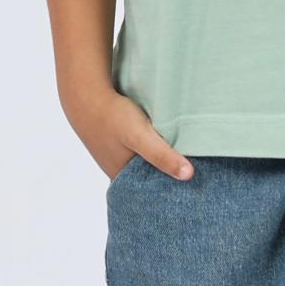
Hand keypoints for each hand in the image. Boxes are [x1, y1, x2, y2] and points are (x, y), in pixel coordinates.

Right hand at [66, 85, 194, 183]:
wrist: (86, 94)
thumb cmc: (112, 116)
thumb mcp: (140, 136)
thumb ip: (162, 155)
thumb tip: (189, 175)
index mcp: (123, 179)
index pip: (153, 192)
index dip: (173, 190)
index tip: (195, 189)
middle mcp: (120, 171)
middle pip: (151, 179)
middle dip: (170, 176)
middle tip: (198, 174)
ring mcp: (119, 157)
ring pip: (147, 164)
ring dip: (162, 160)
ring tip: (188, 157)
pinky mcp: (121, 142)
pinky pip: (142, 151)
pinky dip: (154, 148)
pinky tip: (166, 141)